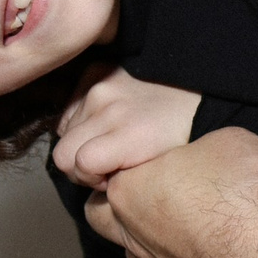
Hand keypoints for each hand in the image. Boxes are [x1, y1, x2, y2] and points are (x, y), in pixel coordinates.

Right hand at [53, 72, 201, 188]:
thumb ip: (121, 183)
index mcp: (130, 134)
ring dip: (82, 141)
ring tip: (109, 140)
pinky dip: (81, 120)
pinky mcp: (94, 72)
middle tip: (107, 165)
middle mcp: (109, 106)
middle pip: (62, 154)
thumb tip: (93, 185)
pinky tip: (104, 122)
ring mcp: (99, 86)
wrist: (195, 95)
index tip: (109, 179)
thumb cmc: (179, 140)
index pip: (79, 163)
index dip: (90, 178)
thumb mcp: (158, 172)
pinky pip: (68, 108)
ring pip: (64, 132)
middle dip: (79, 167)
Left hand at [82, 130, 257, 257]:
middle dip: (116, 198)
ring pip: (131, 249)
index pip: (103, 169)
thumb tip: (198, 156)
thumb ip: (194, 149)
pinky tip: (207, 243)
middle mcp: (132, 236)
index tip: (152, 151)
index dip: (127, 157)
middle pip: (99, 215)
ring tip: (181, 215)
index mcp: (128, 191)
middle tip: (153, 182)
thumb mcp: (222, 140)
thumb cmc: (248, 189)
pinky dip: (177, 256)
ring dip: (145, 233)